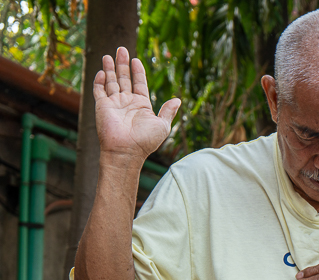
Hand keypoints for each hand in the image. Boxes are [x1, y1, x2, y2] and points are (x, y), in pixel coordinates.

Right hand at [93, 47, 180, 161]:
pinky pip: (99, 90)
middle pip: (124, 79)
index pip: (139, 84)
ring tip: (109, 55)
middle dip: (123, 64)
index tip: (137, 60)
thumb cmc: (146, 140)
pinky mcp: (102, 106)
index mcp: (142, 105)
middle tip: (121, 49)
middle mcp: (127, 103)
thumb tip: (178, 100)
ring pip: (111, 82)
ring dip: (110, 68)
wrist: (127, 151)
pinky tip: (102, 71)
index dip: (138, 72)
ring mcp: (114, 104)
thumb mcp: (162, 125)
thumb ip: (168, 111)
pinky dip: (99, 81)